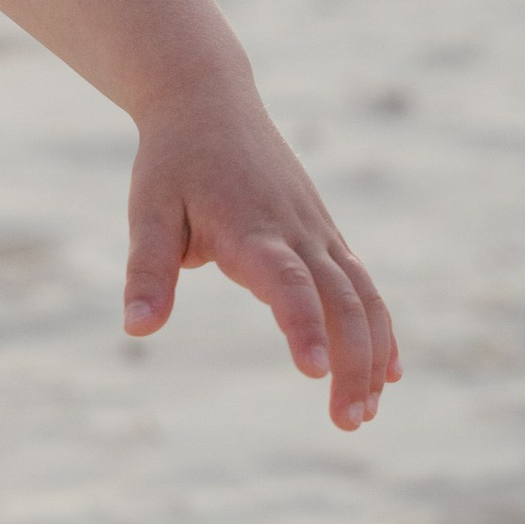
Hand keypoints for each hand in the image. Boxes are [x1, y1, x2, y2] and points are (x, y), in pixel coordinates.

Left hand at [123, 87, 398, 428]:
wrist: (207, 101)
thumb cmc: (173, 162)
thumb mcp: (148, 211)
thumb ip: (147, 272)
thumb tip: (136, 328)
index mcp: (252, 228)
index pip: (288, 283)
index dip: (303, 325)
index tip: (312, 372)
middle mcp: (296, 231)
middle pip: (340, 301)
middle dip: (350, 363)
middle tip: (346, 422)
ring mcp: (318, 231)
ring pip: (363, 297)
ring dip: (372, 354)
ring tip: (366, 412)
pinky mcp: (326, 233)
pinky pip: (364, 284)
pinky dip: (380, 328)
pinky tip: (388, 373)